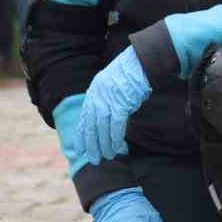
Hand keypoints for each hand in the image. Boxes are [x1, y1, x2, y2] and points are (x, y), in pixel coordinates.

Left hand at [77, 47, 151, 163]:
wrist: (141, 61)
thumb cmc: (131, 73)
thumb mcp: (112, 84)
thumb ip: (106, 99)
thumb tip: (106, 117)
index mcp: (94, 93)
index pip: (84, 118)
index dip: (82, 136)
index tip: (80, 150)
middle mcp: (97, 97)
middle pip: (91, 126)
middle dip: (91, 145)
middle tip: (93, 159)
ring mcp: (108, 100)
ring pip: (102, 128)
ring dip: (104, 144)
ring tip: (107, 156)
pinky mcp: (121, 103)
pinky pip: (116, 125)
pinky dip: (115, 138)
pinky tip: (117, 147)